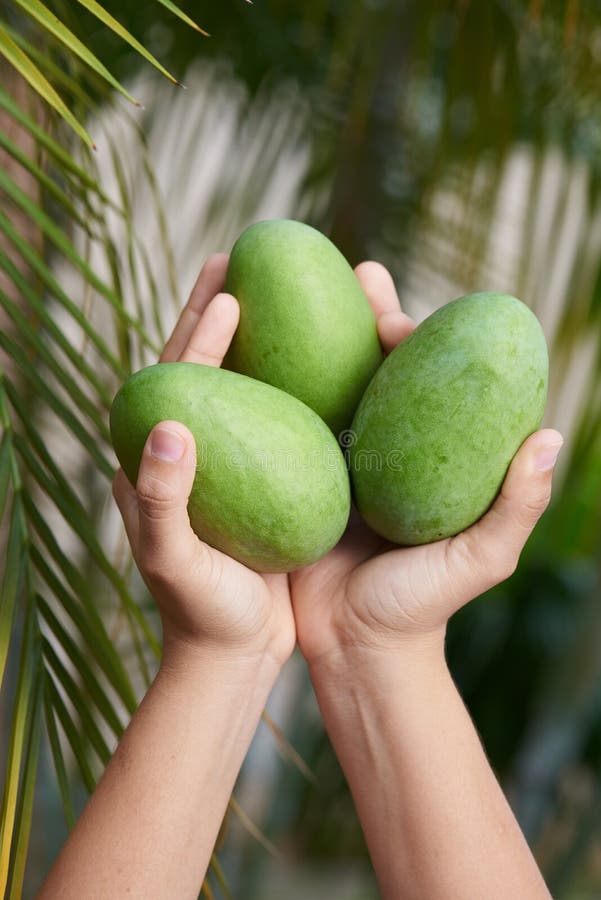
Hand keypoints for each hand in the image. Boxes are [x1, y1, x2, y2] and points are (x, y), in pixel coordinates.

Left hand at [112, 255, 294, 666]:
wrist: (233, 651)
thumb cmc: (199, 613)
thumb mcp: (174, 561)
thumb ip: (157, 498)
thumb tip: (166, 424)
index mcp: (154, 459)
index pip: (175, 380)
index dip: (199, 334)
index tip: (230, 296)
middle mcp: (194, 451)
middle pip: (203, 366)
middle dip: (217, 309)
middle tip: (240, 259)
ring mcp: (230, 463)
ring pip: (246, 385)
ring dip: (262, 336)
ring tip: (283, 291)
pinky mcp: (264, 480)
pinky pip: (281, 419)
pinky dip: (298, 383)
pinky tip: (329, 361)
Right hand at [291, 262, 562, 665]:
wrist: (352, 648)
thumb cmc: (421, 609)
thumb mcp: (479, 561)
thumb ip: (515, 506)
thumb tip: (548, 436)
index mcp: (431, 459)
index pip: (430, 383)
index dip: (418, 342)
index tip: (393, 321)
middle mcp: (387, 452)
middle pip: (379, 369)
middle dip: (367, 315)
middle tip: (358, 270)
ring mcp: (339, 461)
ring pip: (329, 385)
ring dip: (317, 334)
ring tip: (300, 284)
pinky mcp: (297, 476)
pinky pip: (285, 423)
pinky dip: (272, 384)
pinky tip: (250, 348)